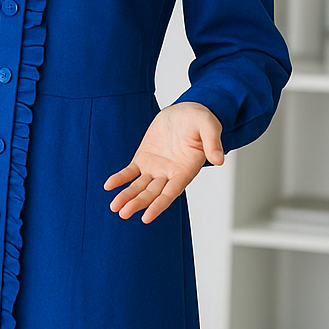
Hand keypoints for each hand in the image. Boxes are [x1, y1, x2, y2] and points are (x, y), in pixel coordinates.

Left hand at [104, 103, 223, 224]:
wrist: (186, 110)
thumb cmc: (200, 120)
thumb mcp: (209, 126)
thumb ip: (213, 143)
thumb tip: (219, 159)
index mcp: (185, 171)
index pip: (171, 193)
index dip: (158, 205)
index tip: (146, 218)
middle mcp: (169, 174)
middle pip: (152, 193)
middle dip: (138, 203)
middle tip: (123, 213)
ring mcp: (155, 168)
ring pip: (139, 186)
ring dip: (127, 196)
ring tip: (114, 207)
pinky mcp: (143, 158)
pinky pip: (130, 172)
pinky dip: (120, 179)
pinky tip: (109, 185)